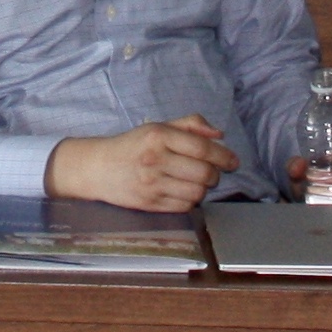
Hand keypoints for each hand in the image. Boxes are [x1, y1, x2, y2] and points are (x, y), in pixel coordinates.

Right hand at [46, 116, 234, 211]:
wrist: (98, 168)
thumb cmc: (132, 146)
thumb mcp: (158, 127)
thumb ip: (190, 125)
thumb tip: (219, 135)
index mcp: (158, 135)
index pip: (201, 148)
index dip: (223, 155)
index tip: (233, 160)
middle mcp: (155, 159)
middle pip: (203, 172)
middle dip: (215, 174)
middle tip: (212, 171)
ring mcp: (152, 184)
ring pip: (197, 192)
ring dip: (203, 188)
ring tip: (196, 181)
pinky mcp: (150, 204)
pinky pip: (184, 206)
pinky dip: (191, 200)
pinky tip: (183, 191)